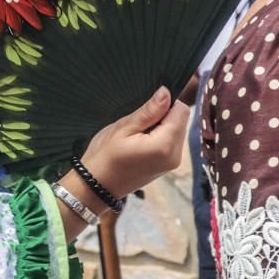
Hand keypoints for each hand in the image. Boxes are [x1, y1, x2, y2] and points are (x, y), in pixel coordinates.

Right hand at [79, 86, 189, 201]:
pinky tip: (140, 141)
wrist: (97, 185)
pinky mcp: (168, 166)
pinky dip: (160, 136)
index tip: (146, 107)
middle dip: (164, 115)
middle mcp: (175, 155)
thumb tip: (166, 92)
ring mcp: (173, 163)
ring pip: (177, 131)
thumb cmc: (105, 155)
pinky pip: (172, 142)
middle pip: (181, 121)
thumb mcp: (123, 128)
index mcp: (165, 145)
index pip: (181, 111)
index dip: (166, 102)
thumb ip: (148, 111)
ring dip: (162, 125)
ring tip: (137, 132)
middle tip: (138, 121)